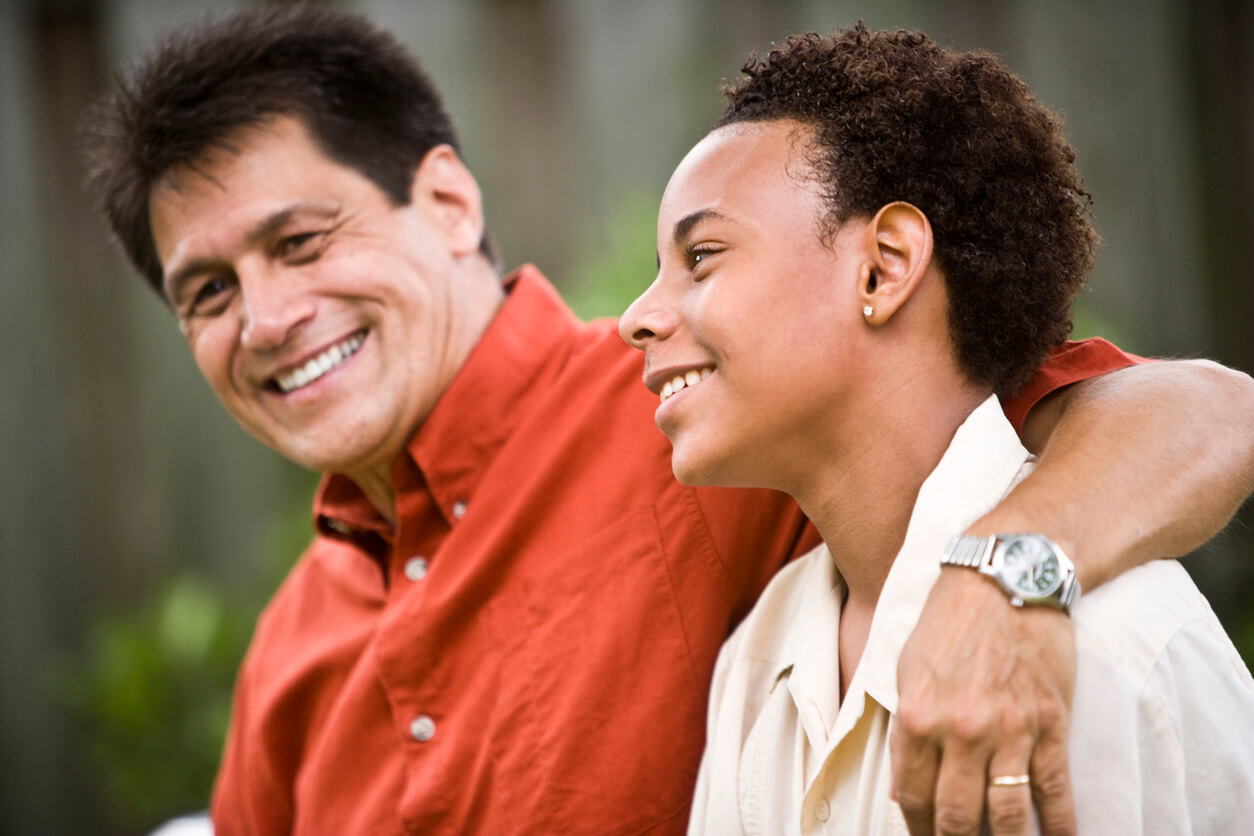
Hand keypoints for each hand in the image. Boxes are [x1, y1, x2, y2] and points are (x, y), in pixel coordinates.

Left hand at [890, 567, 1077, 834]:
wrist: (1006, 578)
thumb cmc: (951, 620)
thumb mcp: (908, 669)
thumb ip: (906, 730)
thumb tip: (904, 789)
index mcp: (918, 717)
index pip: (913, 797)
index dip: (917, 829)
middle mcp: (960, 731)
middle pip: (957, 817)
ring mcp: (1009, 731)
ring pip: (1008, 816)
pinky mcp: (1050, 724)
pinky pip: (1055, 790)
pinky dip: (1059, 827)